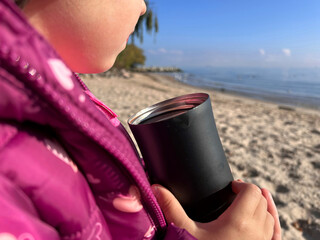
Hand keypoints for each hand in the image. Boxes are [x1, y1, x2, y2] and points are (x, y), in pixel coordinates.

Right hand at [152, 181, 280, 239]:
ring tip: (247, 202)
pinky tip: (267, 216)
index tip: (230, 187)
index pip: (251, 192)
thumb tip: (155, 187)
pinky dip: (272, 220)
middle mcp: (256, 231)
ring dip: (260, 206)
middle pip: (261, 201)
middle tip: (234, 194)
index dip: (242, 185)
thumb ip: (171, 208)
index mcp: (239, 221)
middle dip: (249, 193)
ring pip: (269, 216)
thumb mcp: (185, 231)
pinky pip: (275, 232)